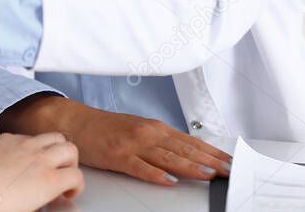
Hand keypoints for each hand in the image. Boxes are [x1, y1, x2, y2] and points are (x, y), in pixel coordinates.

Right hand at [0, 95, 231, 185]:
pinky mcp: (117, 156)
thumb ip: (161, 142)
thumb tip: (188, 154)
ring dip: (190, 166)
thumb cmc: (105, 128)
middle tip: (229, 170)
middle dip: (209, 160)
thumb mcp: (138, 130)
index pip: (190, 141)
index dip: (212, 152)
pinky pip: (140, 167)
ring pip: (167, 157)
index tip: (231, 161)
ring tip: (209, 174)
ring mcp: (132, 144)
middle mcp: (147, 133)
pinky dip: (155, 174)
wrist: (74, 122)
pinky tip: (169, 181)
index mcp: (154, 127)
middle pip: (184, 149)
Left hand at [0, 133, 83, 209]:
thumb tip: (45, 198)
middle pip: (70, 149)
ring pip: (52, 136)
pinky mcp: (5, 138)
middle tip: (62, 173)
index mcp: (48, 180)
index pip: (77, 176)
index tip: (68, 192)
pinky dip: (30, 144)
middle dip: (70, 162)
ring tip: (46, 160)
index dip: (76, 186)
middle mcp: (39, 157)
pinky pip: (26, 135)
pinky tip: (20, 156)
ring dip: (54, 147)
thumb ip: (43, 200)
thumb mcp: (28, 210)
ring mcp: (23, 144)